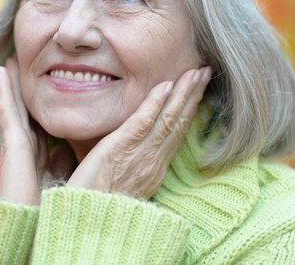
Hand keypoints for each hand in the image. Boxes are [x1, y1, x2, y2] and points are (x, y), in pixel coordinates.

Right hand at [0, 58, 75, 204]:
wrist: (35, 225)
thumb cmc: (52, 206)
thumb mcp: (65, 176)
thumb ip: (67, 159)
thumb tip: (74, 147)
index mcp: (41, 153)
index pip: (41, 122)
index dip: (43, 104)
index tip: (46, 84)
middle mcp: (27, 145)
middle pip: (26, 109)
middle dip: (25, 89)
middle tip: (22, 64)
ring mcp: (17, 143)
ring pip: (15, 105)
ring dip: (13, 83)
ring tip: (11, 61)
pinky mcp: (11, 143)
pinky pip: (7, 110)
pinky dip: (5, 90)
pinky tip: (4, 72)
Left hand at [66, 66, 211, 198]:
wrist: (89, 223)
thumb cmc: (98, 202)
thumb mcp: (123, 181)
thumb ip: (131, 162)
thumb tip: (130, 145)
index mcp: (154, 168)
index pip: (176, 133)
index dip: (189, 109)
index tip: (197, 89)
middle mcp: (153, 161)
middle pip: (179, 123)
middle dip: (193, 95)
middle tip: (205, 71)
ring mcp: (140, 155)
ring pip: (168, 119)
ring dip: (183, 93)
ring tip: (196, 72)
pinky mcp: (120, 149)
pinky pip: (142, 123)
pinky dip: (155, 104)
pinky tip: (165, 86)